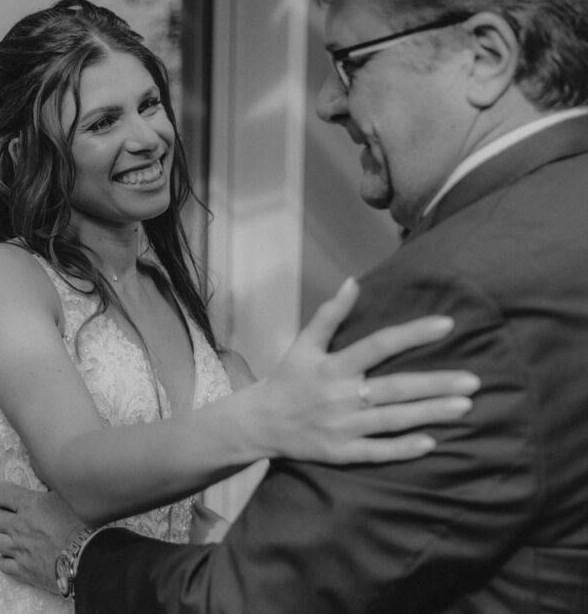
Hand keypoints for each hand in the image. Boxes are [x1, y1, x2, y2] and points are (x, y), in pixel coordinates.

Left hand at [0, 479, 86, 593]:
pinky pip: (3, 563)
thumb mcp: (65, 499)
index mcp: (29, 505)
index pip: (0, 492)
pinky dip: (3, 558)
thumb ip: (47, 492)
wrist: (85, 559)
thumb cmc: (81, 525)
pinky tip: (6, 556)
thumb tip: (43, 482)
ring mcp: (18, 549)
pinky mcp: (23, 570)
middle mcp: (18, 526)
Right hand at [251, 277, 479, 463]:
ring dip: (429, 413)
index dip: (412, 334)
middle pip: (394, 388)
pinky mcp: (341, 452)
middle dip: (434, 384)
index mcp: (332, 366)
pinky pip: (376, 451)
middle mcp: (339, 396)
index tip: (447, 324)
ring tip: (465, 406)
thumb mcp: (303, 344)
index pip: (378, 345)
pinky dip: (402, 448)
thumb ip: (329, 314)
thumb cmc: (288, 379)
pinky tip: (431, 442)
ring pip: (392, 420)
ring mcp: (342, 427)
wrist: (260, 423)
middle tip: (473, 381)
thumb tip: (353, 281)